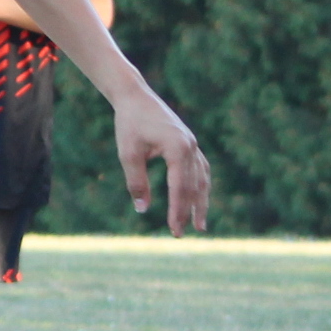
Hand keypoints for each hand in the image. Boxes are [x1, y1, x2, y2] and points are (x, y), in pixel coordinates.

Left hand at [113, 85, 209, 233]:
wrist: (136, 97)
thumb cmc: (129, 124)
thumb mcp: (128, 154)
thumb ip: (136, 182)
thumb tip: (143, 209)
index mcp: (177, 148)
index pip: (180, 187)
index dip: (178, 211)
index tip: (175, 230)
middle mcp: (190, 146)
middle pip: (194, 186)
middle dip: (189, 212)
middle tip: (181, 234)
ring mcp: (192, 144)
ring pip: (202, 179)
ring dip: (201, 202)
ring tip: (200, 224)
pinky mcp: (189, 143)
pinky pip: (201, 168)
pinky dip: (201, 185)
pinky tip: (199, 198)